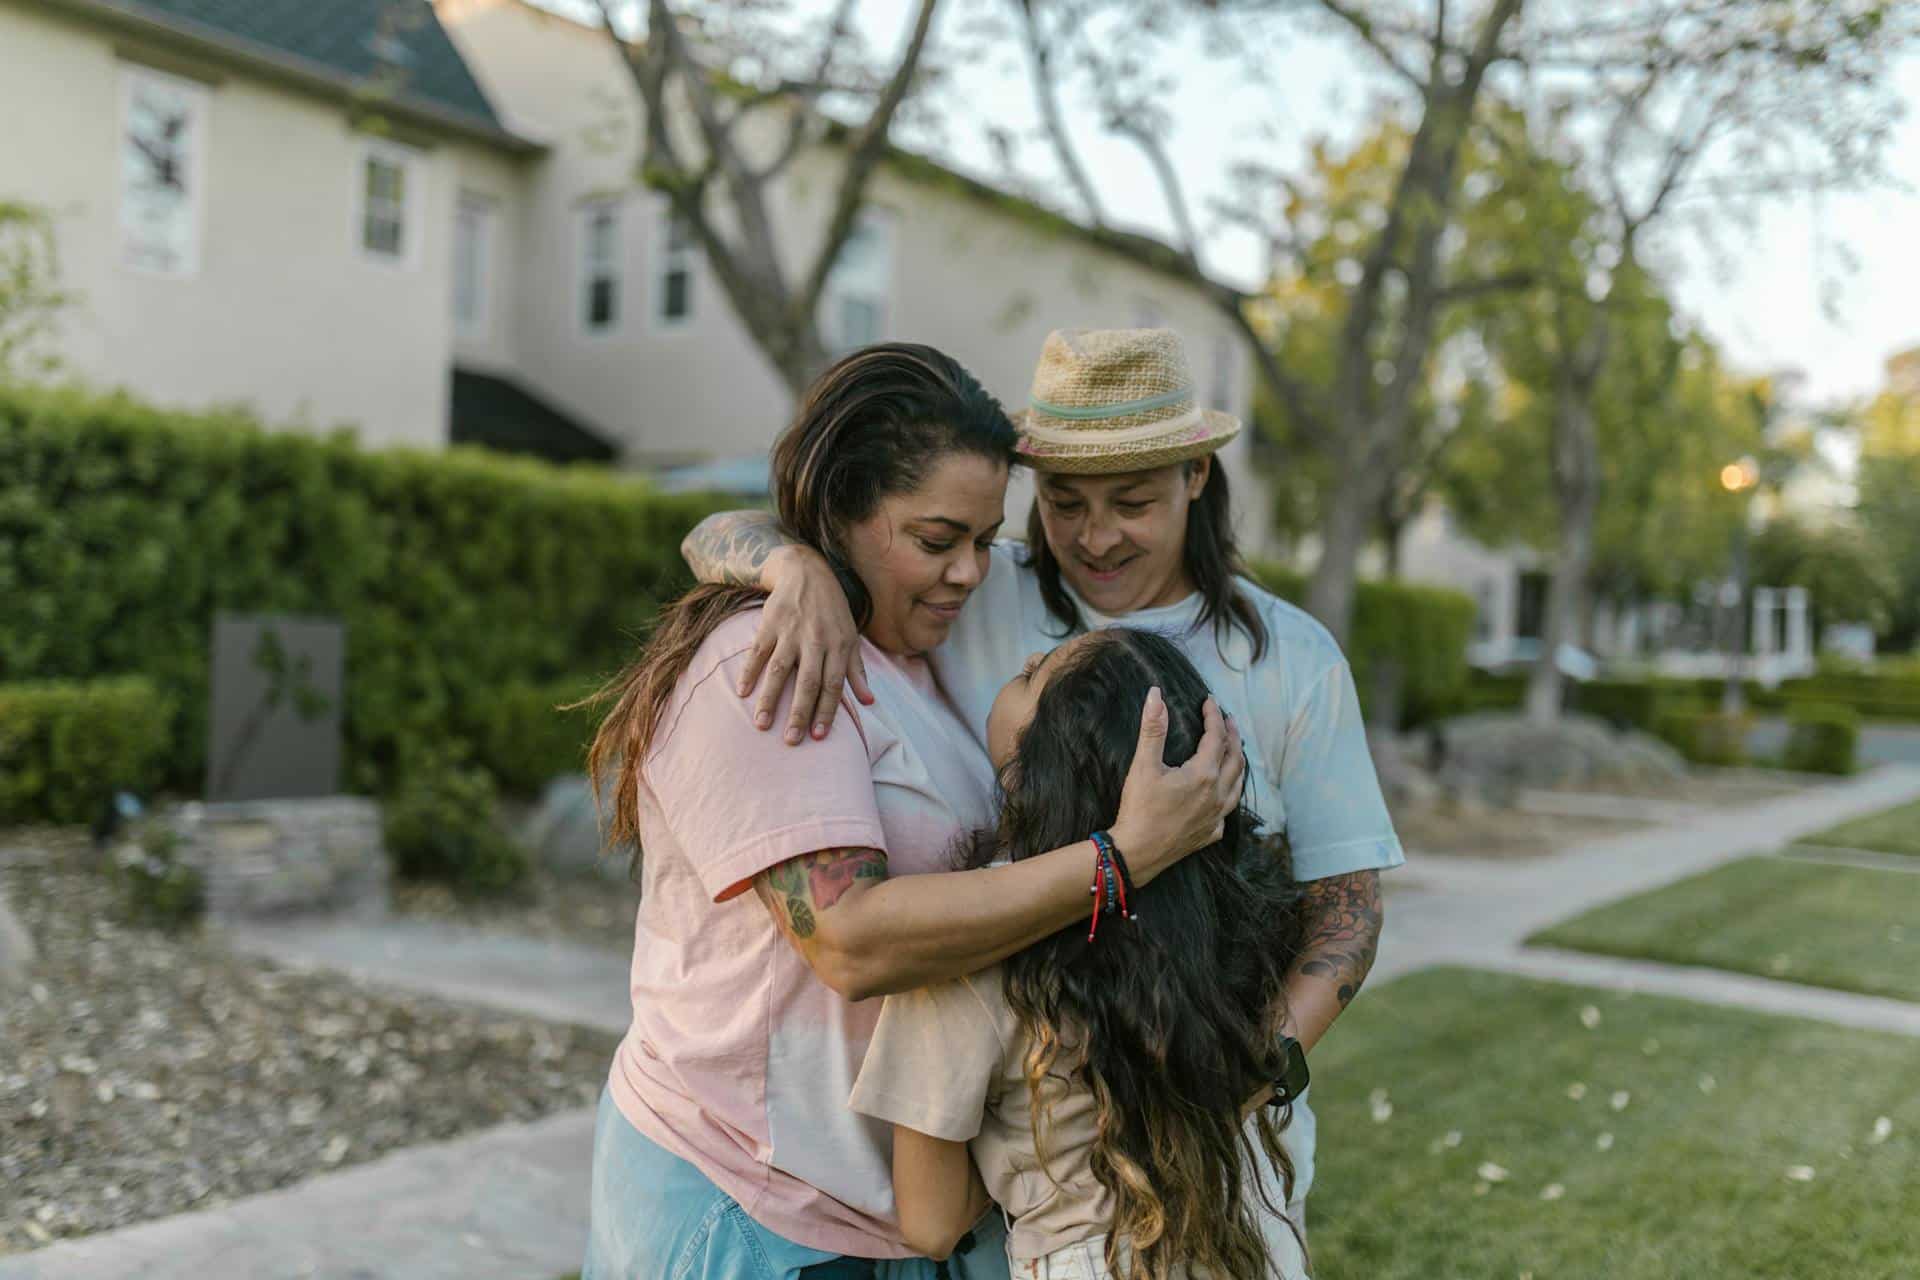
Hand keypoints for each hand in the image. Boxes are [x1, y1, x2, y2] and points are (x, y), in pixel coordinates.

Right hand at [737, 545, 873, 743]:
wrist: (808, 573)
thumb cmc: (833, 612)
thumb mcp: (851, 638)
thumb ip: (857, 672)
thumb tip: (869, 702)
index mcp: (839, 646)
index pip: (833, 685)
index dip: (827, 711)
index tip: (818, 736)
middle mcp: (816, 641)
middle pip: (808, 682)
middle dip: (800, 713)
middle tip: (791, 741)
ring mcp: (792, 631)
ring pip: (780, 670)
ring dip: (770, 699)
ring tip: (762, 724)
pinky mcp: (770, 623)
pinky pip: (758, 651)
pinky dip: (749, 671)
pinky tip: (743, 692)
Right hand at [1106, 689, 1243, 884]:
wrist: (1136, 853)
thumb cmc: (1139, 809)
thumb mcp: (1144, 766)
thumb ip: (1153, 728)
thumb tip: (1156, 695)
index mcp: (1204, 774)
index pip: (1217, 736)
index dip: (1214, 715)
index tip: (1208, 701)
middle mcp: (1218, 794)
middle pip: (1235, 758)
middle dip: (1233, 735)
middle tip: (1228, 719)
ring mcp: (1216, 816)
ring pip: (1237, 784)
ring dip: (1237, 763)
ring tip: (1233, 751)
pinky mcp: (1210, 833)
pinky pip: (1228, 809)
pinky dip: (1229, 793)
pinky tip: (1221, 792)